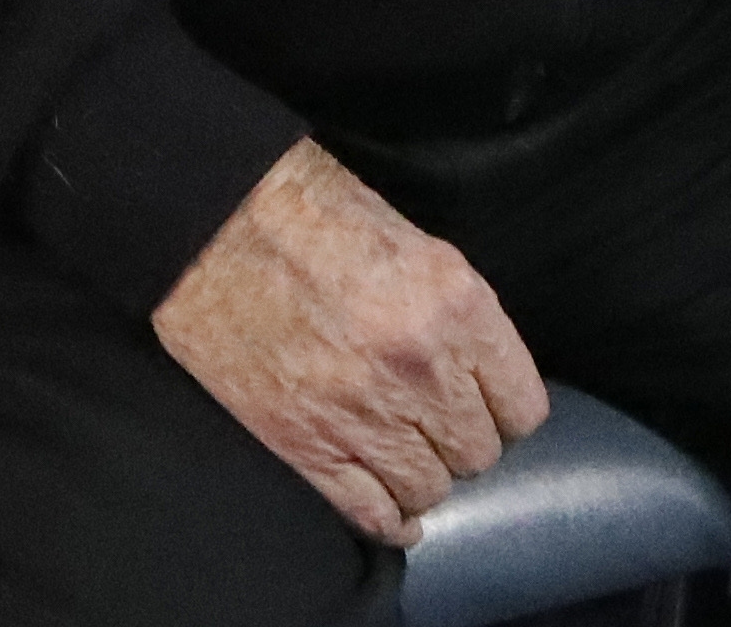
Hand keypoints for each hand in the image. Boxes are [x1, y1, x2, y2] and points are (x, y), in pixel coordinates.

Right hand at [151, 135, 548, 548]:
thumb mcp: (411, 241)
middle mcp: (421, 370)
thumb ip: (454, 312)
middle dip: (459, 439)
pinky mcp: (306, 445)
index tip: (482, 403)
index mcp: (456, 308)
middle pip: (478, 452)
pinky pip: (371, 513)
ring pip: (429, 488)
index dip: (502, 408)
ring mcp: (362, 415)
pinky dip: (388, 520)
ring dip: (421, 474)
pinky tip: (392, 511)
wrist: (207, 220)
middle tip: (432, 419)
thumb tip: (476, 367)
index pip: (522, 407)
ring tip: (401, 454)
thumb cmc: (305, 210)